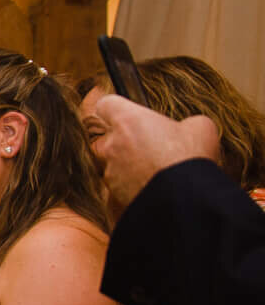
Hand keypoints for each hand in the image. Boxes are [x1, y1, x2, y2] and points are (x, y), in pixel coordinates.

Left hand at [86, 93, 222, 209]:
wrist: (184, 200)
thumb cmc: (190, 158)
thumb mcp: (199, 127)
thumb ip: (182, 122)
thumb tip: (185, 129)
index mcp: (128, 121)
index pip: (105, 105)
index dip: (115, 108)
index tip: (126, 114)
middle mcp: (111, 144)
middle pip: (109, 136)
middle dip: (127, 141)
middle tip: (152, 146)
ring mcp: (109, 171)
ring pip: (114, 162)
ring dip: (130, 164)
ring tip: (158, 170)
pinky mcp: (112, 194)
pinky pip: (120, 184)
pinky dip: (132, 184)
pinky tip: (155, 186)